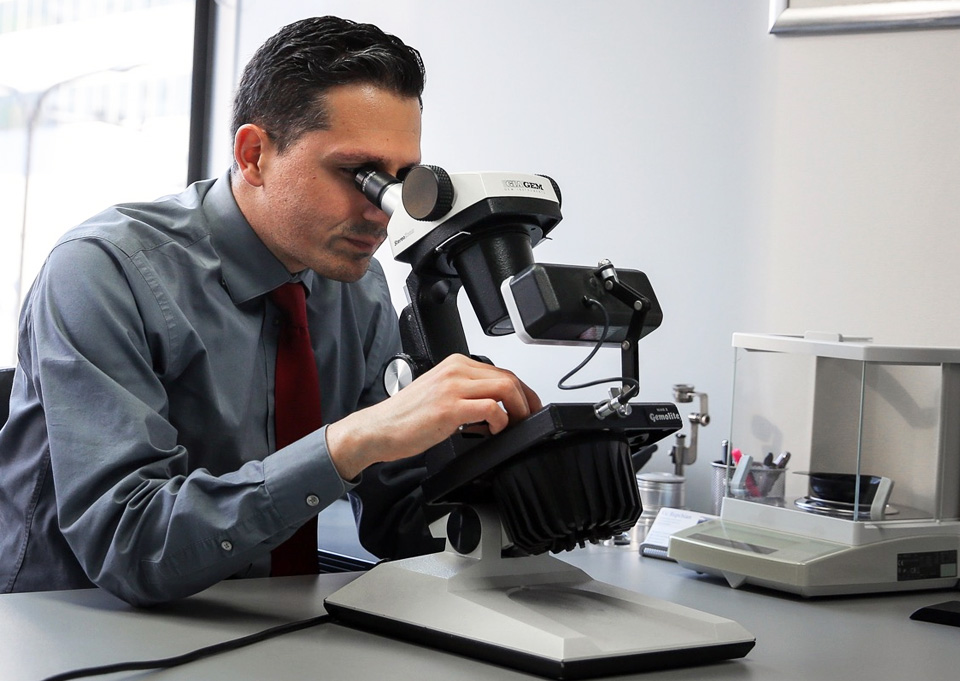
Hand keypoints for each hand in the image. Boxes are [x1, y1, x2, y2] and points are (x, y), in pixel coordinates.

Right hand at [325, 354, 541, 479]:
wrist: (378, 429)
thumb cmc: (406, 416)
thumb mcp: (441, 394)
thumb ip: (468, 393)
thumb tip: (497, 407)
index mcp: (455, 364)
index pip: (502, 371)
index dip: (523, 391)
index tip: (529, 406)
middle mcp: (455, 370)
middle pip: (509, 378)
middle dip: (527, 400)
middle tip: (530, 418)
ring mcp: (452, 387)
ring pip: (505, 388)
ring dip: (519, 410)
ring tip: (516, 426)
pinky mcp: (449, 407)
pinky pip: (490, 409)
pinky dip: (501, 422)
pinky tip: (494, 431)